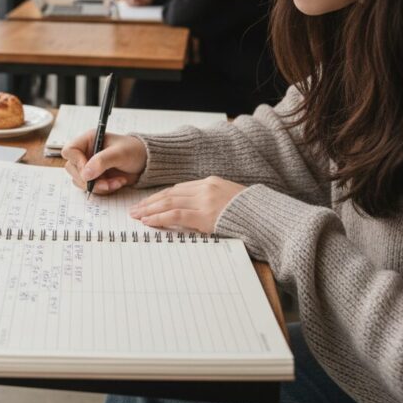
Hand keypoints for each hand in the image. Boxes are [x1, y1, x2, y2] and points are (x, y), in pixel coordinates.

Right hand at [62, 131, 146, 193]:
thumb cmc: (134, 151)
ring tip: (116, 182)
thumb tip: (85, 174)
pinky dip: (104, 189)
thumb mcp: (119, 153)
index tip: (90, 171)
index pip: (69, 151)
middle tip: (107, 182)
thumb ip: (102, 161)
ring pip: (81, 181)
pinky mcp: (95, 178)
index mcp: (89, 140)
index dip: (77, 162)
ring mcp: (89, 166)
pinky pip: (91, 188)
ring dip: (99, 186)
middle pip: (72, 169)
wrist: (145, 163)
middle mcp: (86, 153)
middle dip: (90, 179)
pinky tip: (117, 183)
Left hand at [129, 176, 245, 232]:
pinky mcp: (204, 215)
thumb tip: (193, 213)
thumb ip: (210, 202)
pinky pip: (175, 215)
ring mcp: (204, 200)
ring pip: (169, 202)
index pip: (179, 188)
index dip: (161, 196)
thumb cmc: (251, 213)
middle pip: (170, 193)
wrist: (266, 217)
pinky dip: (159, 217)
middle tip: (135, 209)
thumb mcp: (229, 200)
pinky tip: (148, 221)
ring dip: (150, 209)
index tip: (149, 202)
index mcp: (211, 182)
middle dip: (151, 201)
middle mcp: (205, 188)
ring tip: (137, 215)